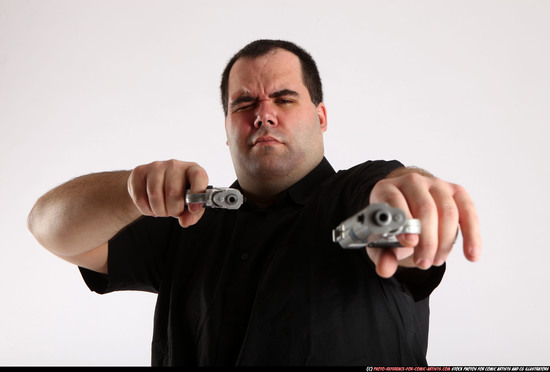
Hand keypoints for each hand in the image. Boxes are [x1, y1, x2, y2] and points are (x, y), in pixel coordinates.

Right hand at [127, 160, 208, 226]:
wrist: (153, 185)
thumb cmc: (177, 194)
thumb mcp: (189, 204)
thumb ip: (193, 214)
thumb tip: (186, 220)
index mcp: (193, 170)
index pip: (198, 176)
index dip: (197, 193)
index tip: (193, 209)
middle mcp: (175, 165)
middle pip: (173, 192)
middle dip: (173, 210)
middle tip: (173, 212)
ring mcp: (156, 166)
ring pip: (155, 195)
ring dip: (159, 211)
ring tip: (162, 210)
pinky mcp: (139, 172)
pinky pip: (140, 197)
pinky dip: (146, 210)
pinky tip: (151, 207)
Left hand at [367, 169, 481, 277]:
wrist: (409, 211)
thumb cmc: (393, 226)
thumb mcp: (382, 240)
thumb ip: (381, 255)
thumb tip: (384, 270)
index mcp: (386, 189)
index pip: (395, 200)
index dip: (405, 222)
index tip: (410, 243)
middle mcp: (411, 182)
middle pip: (425, 208)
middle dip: (427, 240)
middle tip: (423, 262)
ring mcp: (435, 184)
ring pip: (447, 212)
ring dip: (444, 242)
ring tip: (435, 261)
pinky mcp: (456, 192)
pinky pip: (468, 213)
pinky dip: (472, 236)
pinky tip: (471, 255)